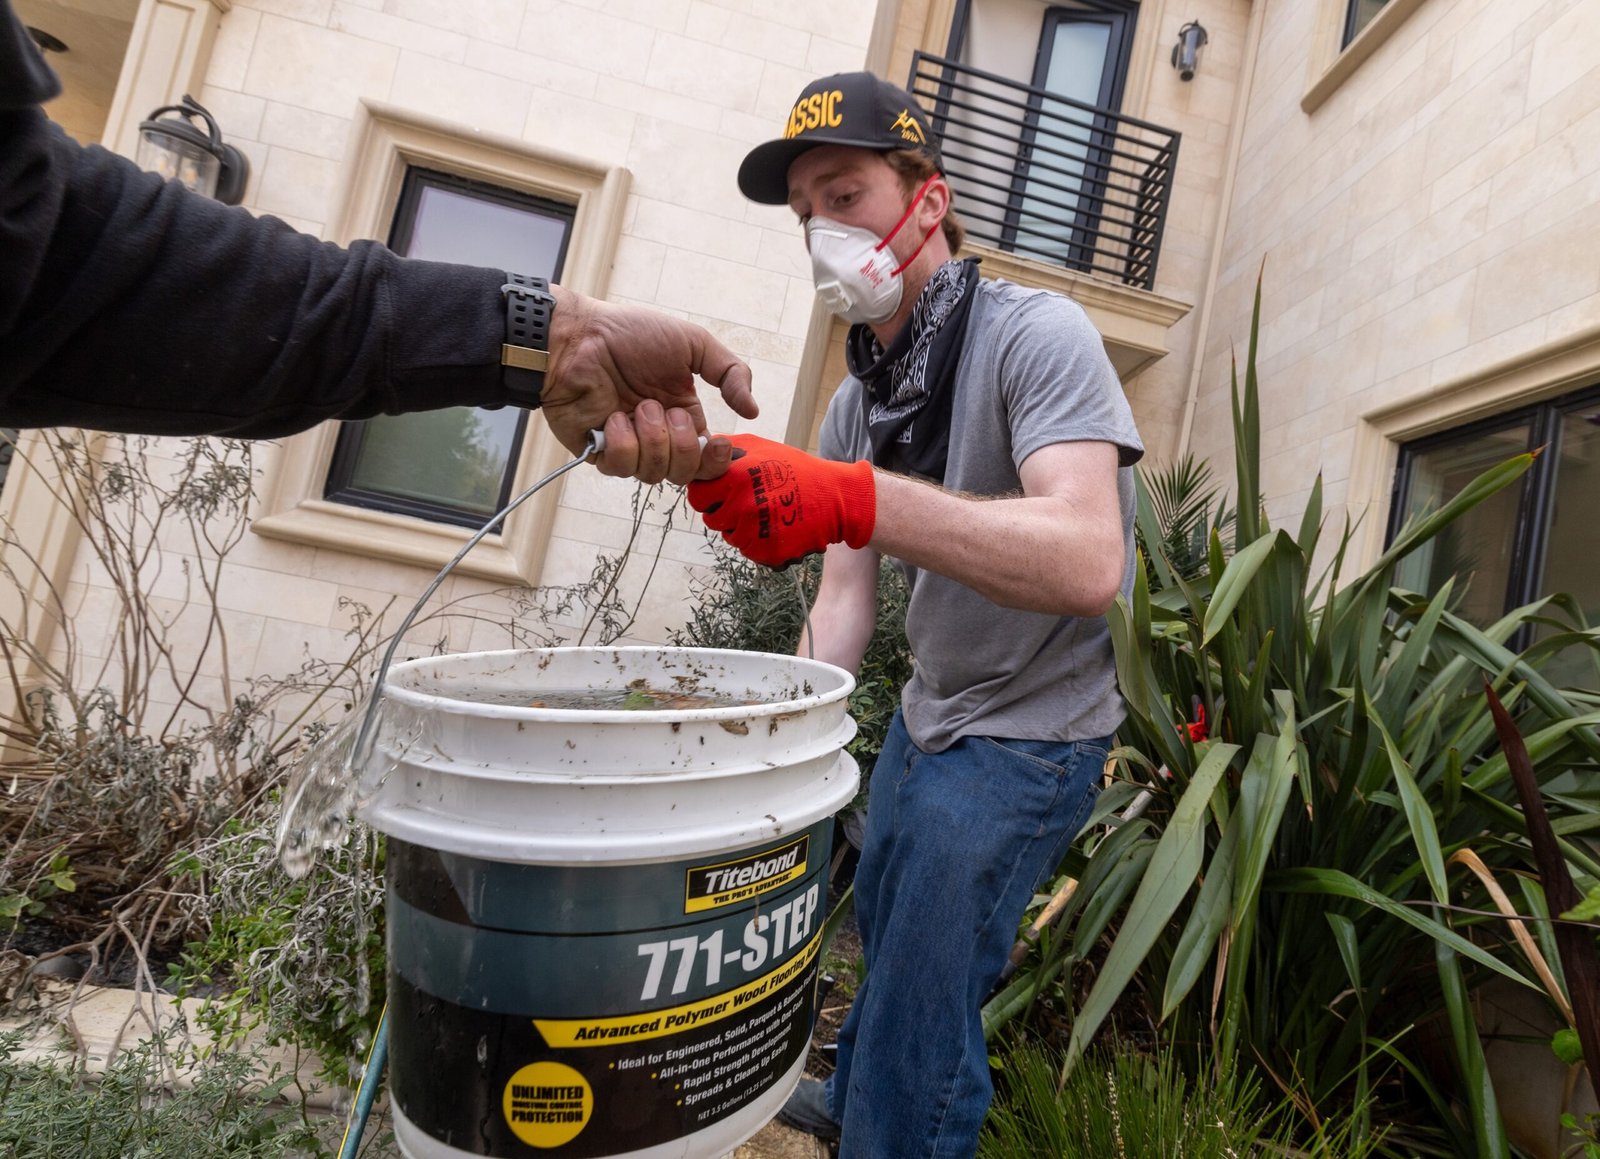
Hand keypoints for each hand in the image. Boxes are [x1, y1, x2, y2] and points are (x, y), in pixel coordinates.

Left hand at [540, 288, 756, 479]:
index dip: (716, 461)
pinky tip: (612, 415)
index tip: (717, 442)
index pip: (708, 461)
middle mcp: (658, 437)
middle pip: (685, 474)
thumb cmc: (629, 335)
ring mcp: (628, 447)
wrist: (578, 337)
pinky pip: (622, 467)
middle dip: (683, 445)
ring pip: (655, 474)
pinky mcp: (598, 453)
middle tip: (667, 411)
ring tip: (636, 406)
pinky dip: (622, 440)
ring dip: (651, 437)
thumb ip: (730, 372)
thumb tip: (753, 411)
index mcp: (683, 417)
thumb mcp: (692, 343)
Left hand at [687, 434, 875, 566]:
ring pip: (730, 536)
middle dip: (725, 511)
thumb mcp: (760, 447)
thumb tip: (699, 450)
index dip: (708, 493)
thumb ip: (726, 448)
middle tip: (750, 500)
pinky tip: (775, 526)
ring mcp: (754, 532)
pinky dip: (758, 542)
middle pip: (711, 518)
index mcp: (736, 478)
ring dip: (742, 527)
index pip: (697, 495)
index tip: (721, 490)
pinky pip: (749, 550)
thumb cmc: (796, 469)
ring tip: (767, 512)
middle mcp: (741, 506)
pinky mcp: (766, 551)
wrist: (835, 498)